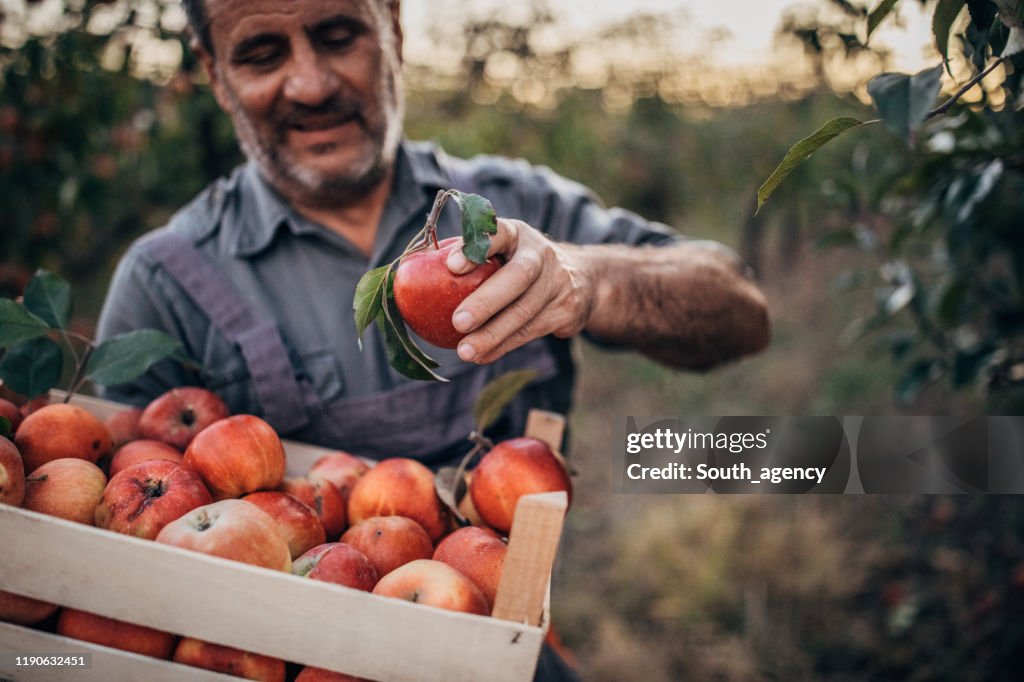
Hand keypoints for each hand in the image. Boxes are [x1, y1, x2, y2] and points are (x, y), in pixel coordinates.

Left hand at [445, 218, 595, 362]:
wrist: (581, 280)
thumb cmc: (518, 265)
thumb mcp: (502, 251)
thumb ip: (470, 259)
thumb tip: (408, 280)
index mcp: (518, 234)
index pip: (499, 233)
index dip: (476, 248)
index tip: (451, 266)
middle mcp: (542, 254)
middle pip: (518, 276)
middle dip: (487, 301)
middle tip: (457, 322)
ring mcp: (558, 283)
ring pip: (525, 312)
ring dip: (492, 335)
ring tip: (464, 351)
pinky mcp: (565, 311)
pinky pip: (530, 332)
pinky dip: (503, 346)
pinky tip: (481, 356)